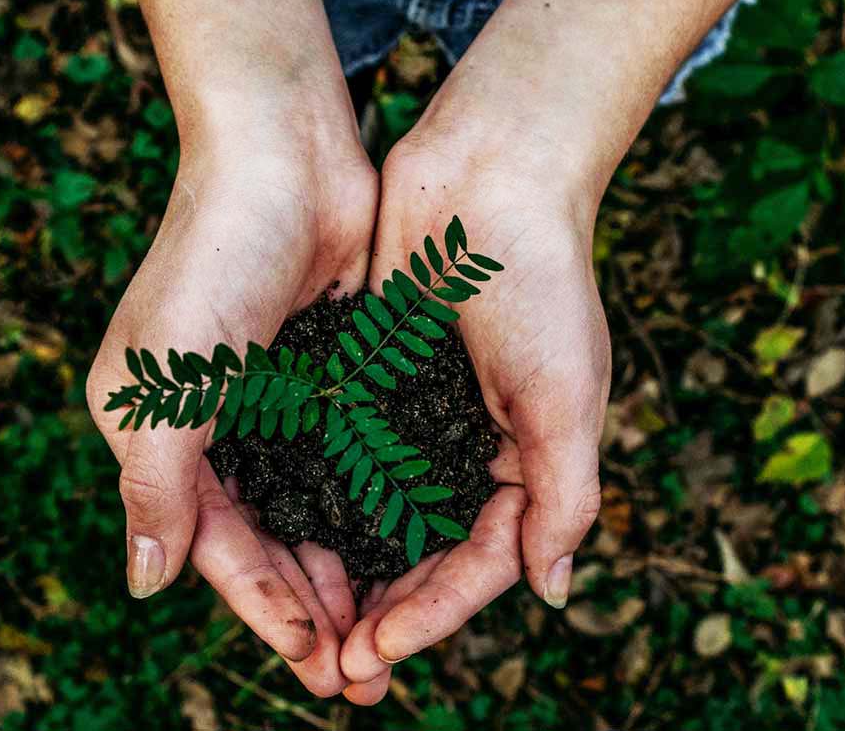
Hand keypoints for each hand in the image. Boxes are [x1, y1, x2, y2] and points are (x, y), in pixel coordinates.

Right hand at [86, 142, 376, 696]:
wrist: (285, 155)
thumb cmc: (212, 261)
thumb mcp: (167, 383)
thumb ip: (156, 487)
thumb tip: (145, 586)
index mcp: (157, 434)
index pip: (214, 545)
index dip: (263, 607)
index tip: (316, 660)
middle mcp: (213, 428)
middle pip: (267, 542)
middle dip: (312, 610)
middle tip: (362, 677)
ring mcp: (274, 404)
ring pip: (314, 512)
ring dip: (348, 573)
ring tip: (390, 634)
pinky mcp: (329, 377)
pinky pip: (352, 463)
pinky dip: (375, 510)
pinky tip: (409, 553)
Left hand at [337, 132, 609, 703]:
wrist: (489, 173)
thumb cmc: (541, 281)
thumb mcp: (565, 396)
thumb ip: (564, 496)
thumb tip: (551, 593)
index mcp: (526, 464)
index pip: (479, 564)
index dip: (433, 614)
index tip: (379, 650)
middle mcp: (469, 452)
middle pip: (422, 557)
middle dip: (383, 615)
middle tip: (334, 671)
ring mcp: (416, 419)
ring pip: (374, 519)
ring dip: (343, 575)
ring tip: (303, 627)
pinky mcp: (369, 382)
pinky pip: (340, 458)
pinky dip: (316, 501)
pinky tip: (278, 538)